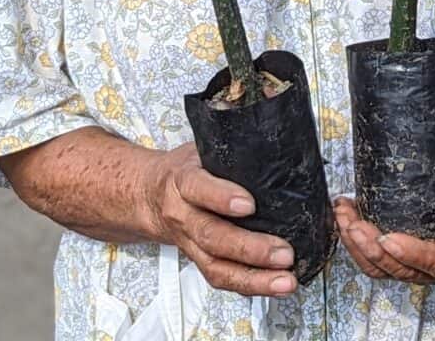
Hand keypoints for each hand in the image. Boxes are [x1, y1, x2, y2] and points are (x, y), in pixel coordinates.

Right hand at [142, 142, 298, 296]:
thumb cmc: (184, 170)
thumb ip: (230, 153)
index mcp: (183, 180)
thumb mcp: (200, 151)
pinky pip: (220, 278)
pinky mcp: (198, 260)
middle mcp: (183, 215)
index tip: (249, 204)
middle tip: (283, 252)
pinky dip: (249, 286)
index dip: (222, 197)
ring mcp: (189, 242)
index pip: (198, 188)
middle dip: (250, 248)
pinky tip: (274, 285)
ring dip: (254, 278)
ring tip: (284, 280)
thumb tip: (274, 150)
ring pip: (216, 266)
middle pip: (212, 236)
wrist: (150, 196)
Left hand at [334, 156, 434, 287]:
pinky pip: (378, 262)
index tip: (388, 240)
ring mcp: (425, 267)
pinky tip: (347, 221)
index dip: (412, 254)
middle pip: (405, 270)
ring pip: (386, 269)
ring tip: (344, 219)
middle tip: (355, 225)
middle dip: (374, 250)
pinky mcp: (406, 259)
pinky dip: (358, 245)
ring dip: (359, 248)